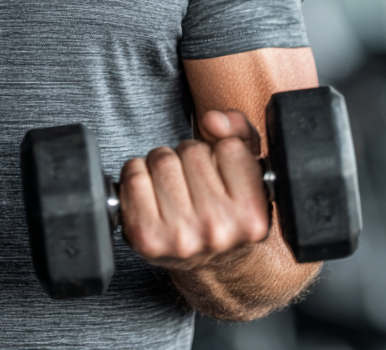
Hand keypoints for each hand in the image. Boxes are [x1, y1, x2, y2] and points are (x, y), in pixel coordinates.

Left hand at [118, 110, 269, 270]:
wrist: (208, 265)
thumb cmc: (225, 208)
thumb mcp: (246, 169)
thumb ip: (239, 130)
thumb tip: (213, 120)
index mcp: (251, 217)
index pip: (229, 147)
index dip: (220, 152)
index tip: (220, 173)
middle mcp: (218, 230)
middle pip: (190, 150)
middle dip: (188, 156)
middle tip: (193, 182)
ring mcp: (180, 236)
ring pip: (161, 159)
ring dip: (162, 164)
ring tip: (174, 188)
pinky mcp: (146, 236)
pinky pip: (133, 175)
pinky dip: (137, 174)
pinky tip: (153, 193)